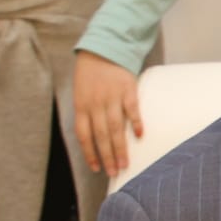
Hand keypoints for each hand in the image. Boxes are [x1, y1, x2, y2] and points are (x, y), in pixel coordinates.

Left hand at [73, 52, 142, 175]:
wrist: (103, 49)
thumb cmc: (91, 75)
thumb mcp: (81, 93)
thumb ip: (87, 114)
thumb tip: (94, 139)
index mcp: (81, 106)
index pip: (84, 135)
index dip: (89, 153)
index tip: (96, 168)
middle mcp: (96, 104)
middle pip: (101, 135)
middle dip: (107, 156)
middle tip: (114, 172)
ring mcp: (112, 97)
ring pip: (115, 128)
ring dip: (120, 147)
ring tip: (125, 163)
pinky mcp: (127, 90)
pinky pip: (132, 110)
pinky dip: (135, 123)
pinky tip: (139, 136)